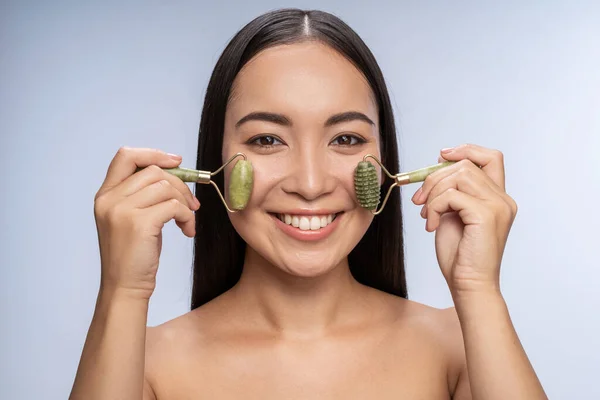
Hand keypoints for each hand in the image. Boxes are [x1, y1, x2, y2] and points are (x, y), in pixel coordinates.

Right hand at [93, 147, 199, 298]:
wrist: (125, 287)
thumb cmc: (134, 254)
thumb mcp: (132, 218)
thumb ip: (144, 194)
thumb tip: (176, 170)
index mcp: (105, 194)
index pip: (125, 156)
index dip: (153, 153)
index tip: (176, 162)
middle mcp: (109, 199)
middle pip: (154, 171)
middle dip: (180, 185)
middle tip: (192, 204)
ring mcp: (122, 210)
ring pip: (166, 187)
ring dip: (185, 203)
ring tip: (187, 222)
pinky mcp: (139, 223)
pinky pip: (174, 206)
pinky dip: (187, 216)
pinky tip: (187, 231)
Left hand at [411, 144, 517, 295]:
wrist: (468, 284)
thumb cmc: (459, 254)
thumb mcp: (453, 214)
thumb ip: (453, 191)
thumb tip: (438, 163)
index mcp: (498, 198)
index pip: (491, 157)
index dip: (466, 150)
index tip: (441, 156)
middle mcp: (503, 199)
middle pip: (466, 164)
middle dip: (434, 177)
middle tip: (419, 200)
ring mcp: (497, 206)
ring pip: (458, 175)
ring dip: (433, 192)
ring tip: (426, 214)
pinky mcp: (486, 215)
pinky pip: (451, 195)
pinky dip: (434, 207)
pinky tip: (431, 225)